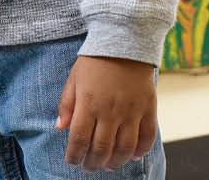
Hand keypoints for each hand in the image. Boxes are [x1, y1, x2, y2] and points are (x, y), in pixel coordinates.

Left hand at [56, 55, 157, 171]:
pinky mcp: (148, 108)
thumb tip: (59, 128)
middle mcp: (110, 110)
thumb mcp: (74, 79)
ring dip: (115, 162)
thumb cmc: (95, 61)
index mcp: (89, 103)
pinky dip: (140, 150)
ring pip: (124, 148)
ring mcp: (131, 111)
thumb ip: (66, 104)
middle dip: (92, 164)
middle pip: (101, 149)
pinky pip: (147, 137)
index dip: (74, 156)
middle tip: (89, 167)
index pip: (79, 139)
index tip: (72, 161)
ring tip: (108, 165)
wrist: (125, 41)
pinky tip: (132, 155)